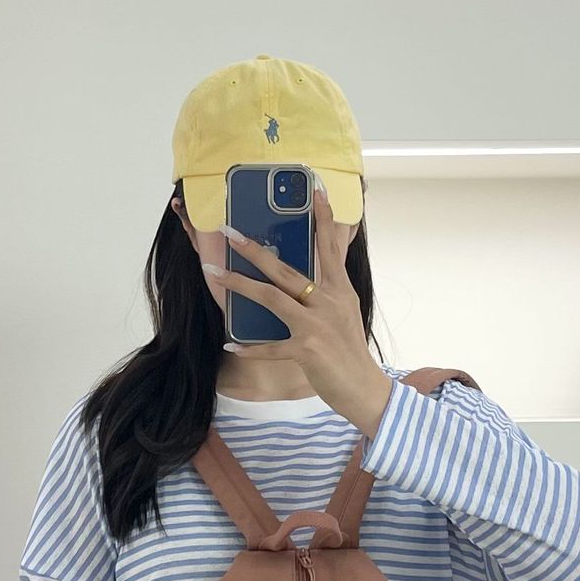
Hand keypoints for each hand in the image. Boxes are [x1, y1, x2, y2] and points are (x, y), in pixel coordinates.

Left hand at [203, 182, 393, 437]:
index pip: (330, 247)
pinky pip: (271, 346)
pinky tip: (231, 344)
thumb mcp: (348, 311)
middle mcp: (329, 303)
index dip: (323, 218)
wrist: (365, 389)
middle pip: (287, 269)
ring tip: (215, 274)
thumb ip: (333, 288)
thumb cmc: (350, 351)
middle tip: (230, 231)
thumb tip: (321, 269)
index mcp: (340, 290)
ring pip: (272, 298)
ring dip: (240, 286)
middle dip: (255, 249)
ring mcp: (317, 326)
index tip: (315, 191)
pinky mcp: (307, 350)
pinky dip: (251, 347)